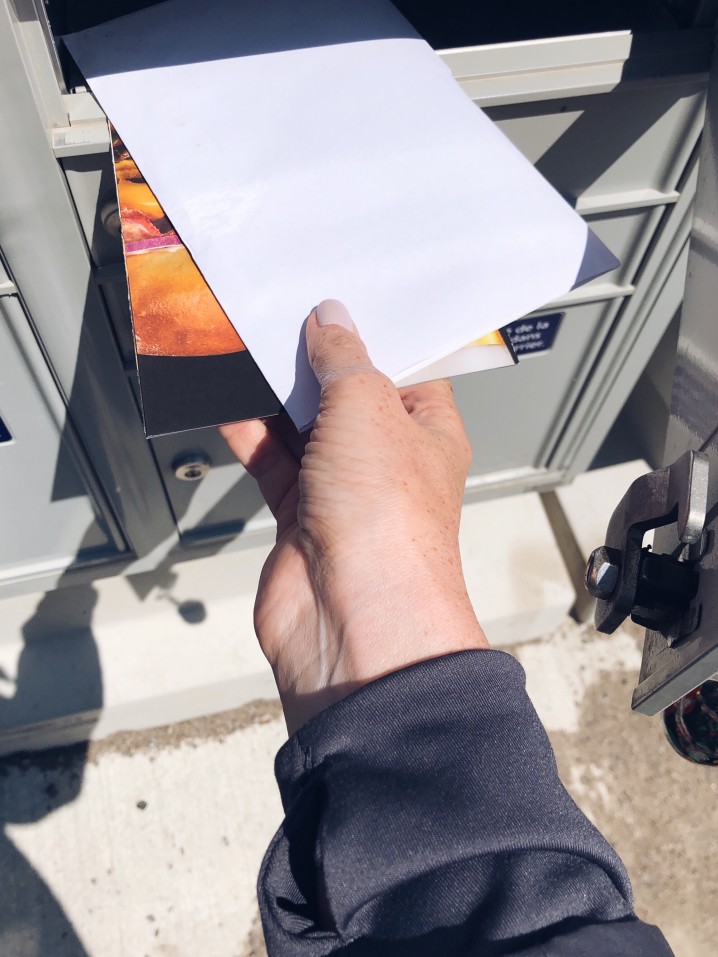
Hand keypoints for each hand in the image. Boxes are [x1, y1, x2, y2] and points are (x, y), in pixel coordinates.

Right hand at [221, 299, 487, 733]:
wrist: (353, 617)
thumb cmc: (388, 518)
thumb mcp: (369, 410)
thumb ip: (344, 361)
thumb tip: (331, 320)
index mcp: (429, 431)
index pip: (406, 370)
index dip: (374, 334)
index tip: (340, 297)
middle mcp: (389, 459)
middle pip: (349, 395)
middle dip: (316, 359)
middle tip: (282, 311)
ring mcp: (343, 488)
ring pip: (305, 427)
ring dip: (277, 394)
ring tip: (247, 344)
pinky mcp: (300, 514)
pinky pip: (272, 460)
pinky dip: (250, 432)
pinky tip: (226, 399)